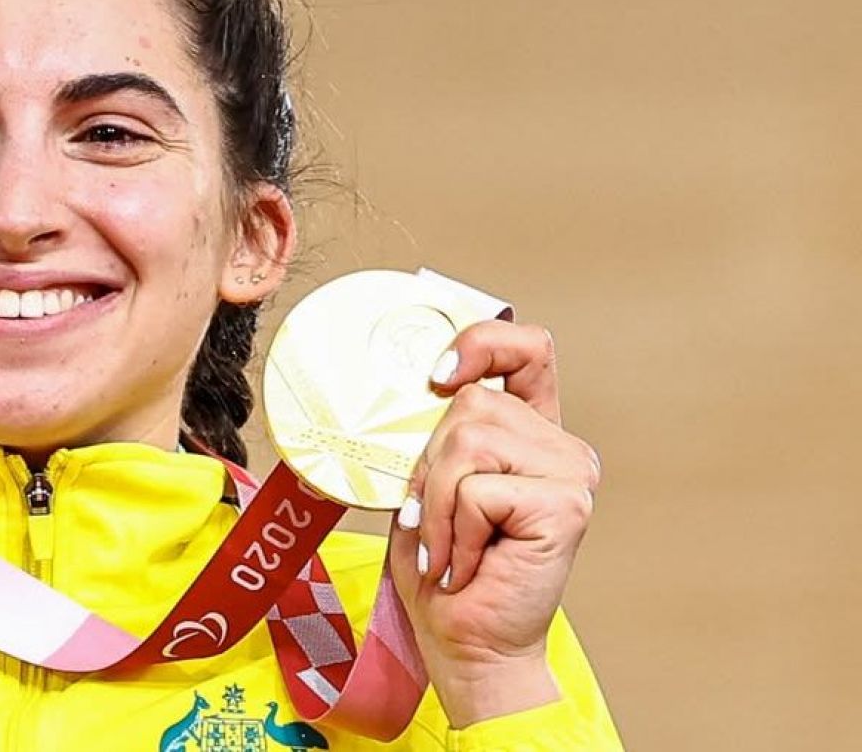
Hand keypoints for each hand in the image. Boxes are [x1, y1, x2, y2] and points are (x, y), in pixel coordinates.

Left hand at [386, 320, 600, 726]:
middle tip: (437, 524)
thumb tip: (417, 391)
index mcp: (530, 434)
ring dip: (437, 504)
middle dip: (430, 466)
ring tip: (451, 549)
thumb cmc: (442, 572)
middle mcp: (559, 448)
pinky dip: (454, 531)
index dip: (484, 342)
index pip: (526, 351)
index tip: (439, 374)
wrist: (467, 645)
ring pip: (467, 442)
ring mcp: (570, 474)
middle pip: (471, 404)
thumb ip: (436, 439)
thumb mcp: (426, 488)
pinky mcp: (565, 505)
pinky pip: (475, 490)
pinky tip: (470, 565)